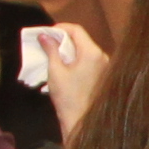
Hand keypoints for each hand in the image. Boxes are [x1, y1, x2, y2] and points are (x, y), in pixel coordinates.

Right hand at [37, 23, 112, 138]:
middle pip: (82, 39)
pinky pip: (88, 60)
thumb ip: (51, 50)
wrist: (80, 121)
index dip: (60, 28)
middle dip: (63, 38)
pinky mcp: (102, 75)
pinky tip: (64, 64)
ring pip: (85, 49)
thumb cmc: (67, 96)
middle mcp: (102, 56)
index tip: (47, 33)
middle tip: (47, 42)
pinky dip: (76, 58)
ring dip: (69, 49)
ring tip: (53, 53)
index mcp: (92, 53)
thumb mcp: (55, 71)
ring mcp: (104, 66)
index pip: (76, 30)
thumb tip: (44, 36)